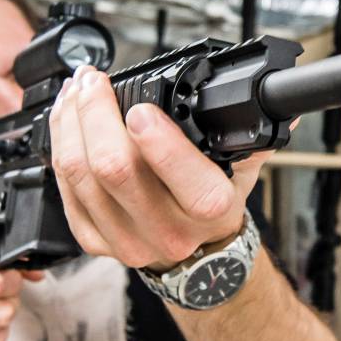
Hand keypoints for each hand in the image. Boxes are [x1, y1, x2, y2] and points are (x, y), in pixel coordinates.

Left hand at [49, 65, 267, 270]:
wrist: (200, 259)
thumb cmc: (215, 206)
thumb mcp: (242, 171)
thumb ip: (252, 135)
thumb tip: (282, 108)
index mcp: (208, 208)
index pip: (177, 174)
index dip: (153, 136)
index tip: (140, 106)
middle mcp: (167, 229)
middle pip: (112, 167)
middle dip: (94, 112)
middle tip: (92, 81)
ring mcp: (126, 240)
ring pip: (80, 175)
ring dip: (69, 123)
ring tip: (76, 92)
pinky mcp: (96, 241)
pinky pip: (65, 189)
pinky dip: (59, 147)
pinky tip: (66, 120)